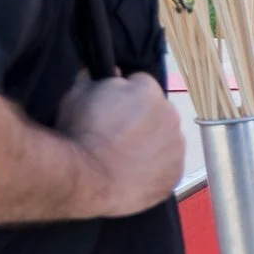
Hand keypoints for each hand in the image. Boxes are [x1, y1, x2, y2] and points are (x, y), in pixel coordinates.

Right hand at [59, 72, 184, 215]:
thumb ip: (96, 79)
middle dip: (141, 119)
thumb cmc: (80, 134)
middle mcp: (170, 114)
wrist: (88, 180)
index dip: (123, 96)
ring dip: (151, 143)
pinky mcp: (176, 172)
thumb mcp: (77, 95)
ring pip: (165, 138)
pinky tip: (134, 175)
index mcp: (147, 90)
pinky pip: (167, 165)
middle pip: (157, 111)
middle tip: (116, 136)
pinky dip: (155, 168)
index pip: (140, 83)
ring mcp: (176, 145)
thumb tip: (109, 73)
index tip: (110, 110)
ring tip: (124, 158)